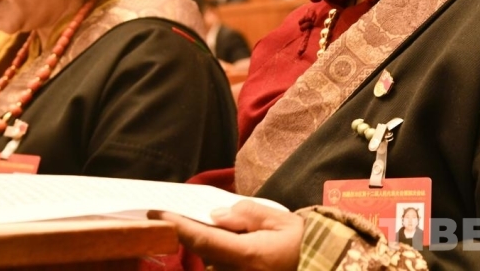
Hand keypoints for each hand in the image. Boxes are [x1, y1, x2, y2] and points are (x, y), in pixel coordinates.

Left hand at [150, 200, 302, 270]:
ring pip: (214, 264)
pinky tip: (250, 251)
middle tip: (225, 224)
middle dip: (205, 235)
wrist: (324, 267)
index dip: (175, 226)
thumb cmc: (302, 243)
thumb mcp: (278, 219)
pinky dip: (226, 258)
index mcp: (247, 255)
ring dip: (220, 251)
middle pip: (205, 252)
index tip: (155, 214)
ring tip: (250, 241)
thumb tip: (215, 215)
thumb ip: (245, 214)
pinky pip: (223, 270)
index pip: (201, 239)